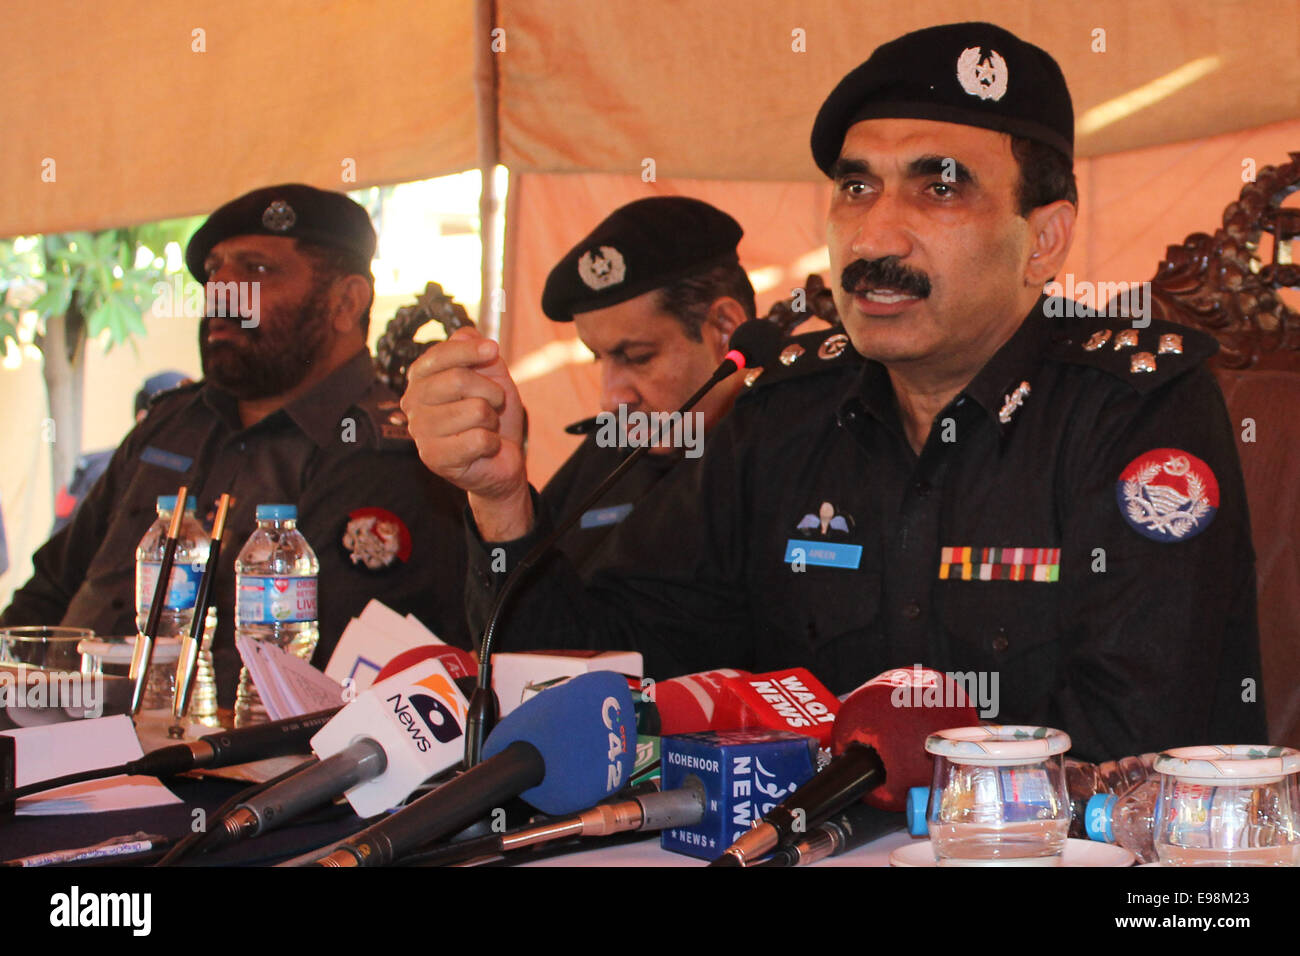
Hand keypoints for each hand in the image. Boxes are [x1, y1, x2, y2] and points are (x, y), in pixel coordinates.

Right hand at [401, 328, 533, 538]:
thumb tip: (467, 334)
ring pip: (474, 410)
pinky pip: (478, 439)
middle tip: (494, 403)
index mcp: (420, 378)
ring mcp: (420, 432)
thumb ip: (479, 352)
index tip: (493, 350)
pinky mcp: (433, 458)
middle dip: (490, 391)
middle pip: (458, 380)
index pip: (440, 355)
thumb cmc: (492, 415)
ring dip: (492, 419)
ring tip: (486, 427)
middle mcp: (412, 403)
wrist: (502, 457)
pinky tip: (483, 447)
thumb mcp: (492, 376)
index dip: (470, 350)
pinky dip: (492, 442)